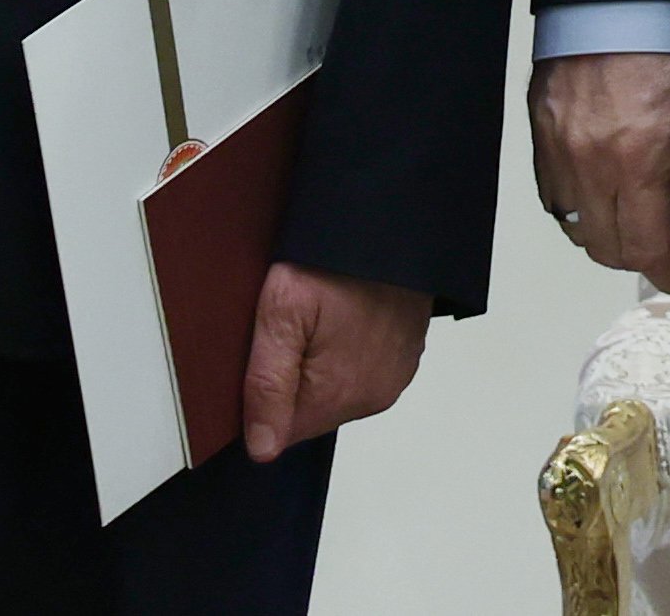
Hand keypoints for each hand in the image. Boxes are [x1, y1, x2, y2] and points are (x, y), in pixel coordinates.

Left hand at [241, 264, 429, 461]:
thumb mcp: (282, 309)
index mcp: (339, 395)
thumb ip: (268, 384)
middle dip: (293, 379)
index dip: (263, 395)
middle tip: (290, 327)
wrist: (388, 218)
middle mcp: (373, 397)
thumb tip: (262, 452)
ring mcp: (395, 376)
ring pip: (337, 391)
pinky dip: (348, 353)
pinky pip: (363, 371)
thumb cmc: (330, 260)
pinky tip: (342, 319)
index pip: (281, 430)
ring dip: (321, 368)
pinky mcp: (407, 354)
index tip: (264, 351)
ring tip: (317, 319)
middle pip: (310, 410)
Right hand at [529, 50, 669, 295]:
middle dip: (642, 258)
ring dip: (608, 236)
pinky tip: (604, 191)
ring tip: (637, 218)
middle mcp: (587, 161)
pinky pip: (553, 194)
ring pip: (574, 227)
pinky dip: (579, 206)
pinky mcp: (537, 128)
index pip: (647, 248)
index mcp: (636, 157)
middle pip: (606, 248)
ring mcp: (555, 145)